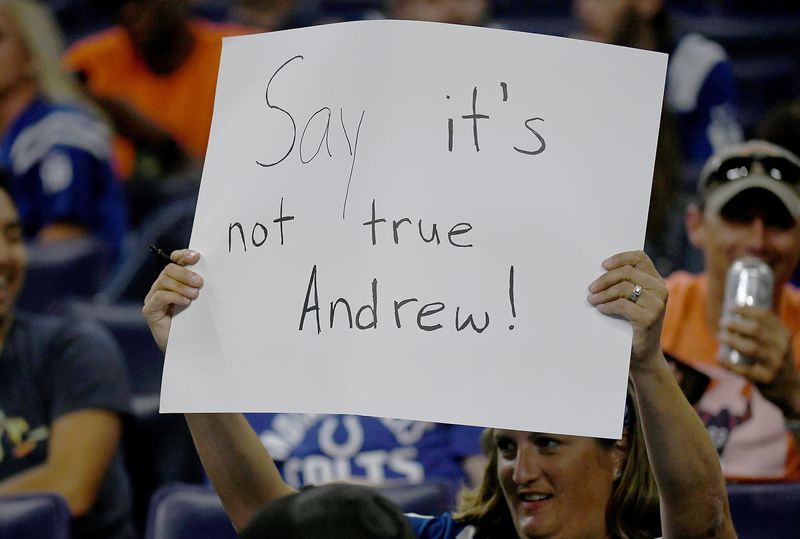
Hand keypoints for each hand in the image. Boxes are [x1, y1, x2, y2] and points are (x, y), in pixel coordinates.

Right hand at [142, 249, 202, 352]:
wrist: (186, 348)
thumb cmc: (194, 323)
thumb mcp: (200, 301)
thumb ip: (199, 286)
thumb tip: (210, 273)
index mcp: (174, 281)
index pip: (175, 261)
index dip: (183, 255)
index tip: (196, 257)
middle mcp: (161, 287)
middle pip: (169, 270)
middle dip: (185, 273)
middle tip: (200, 283)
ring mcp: (153, 299)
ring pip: (164, 282)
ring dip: (182, 286)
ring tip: (194, 295)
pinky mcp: (150, 311)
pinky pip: (159, 297)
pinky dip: (173, 297)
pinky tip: (185, 302)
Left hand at [587, 250, 667, 368]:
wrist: (643, 353)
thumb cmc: (632, 324)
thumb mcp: (632, 300)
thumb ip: (624, 284)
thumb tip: (599, 270)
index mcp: (656, 281)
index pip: (640, 258)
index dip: (620, 258)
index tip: (603, 265)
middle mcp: (660, 290)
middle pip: (627, 272)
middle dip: (605, 279)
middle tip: (591, 288)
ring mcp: (657, 304)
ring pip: (623, 287)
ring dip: (603, 293)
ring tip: (592, 300)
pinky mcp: (649, 318)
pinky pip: (621, 304)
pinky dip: (607, 306)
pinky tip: (600, 309)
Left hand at [719, 306, 799, 414]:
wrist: (789, 389)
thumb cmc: (773, 360)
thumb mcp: (775, 343)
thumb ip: (761, 330)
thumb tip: (732, 314)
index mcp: (783, 334)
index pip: (766, 316)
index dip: (746, 310)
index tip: (731, 308)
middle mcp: (781, 347)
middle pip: (756, 330)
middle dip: (736, 324)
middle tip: (722, 323)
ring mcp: (775, 364)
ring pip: (751, 348)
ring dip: (732, 340)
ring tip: (720, 336)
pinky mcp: (766, 379)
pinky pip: (744, 370)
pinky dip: (728, 363)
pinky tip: (718, 357)